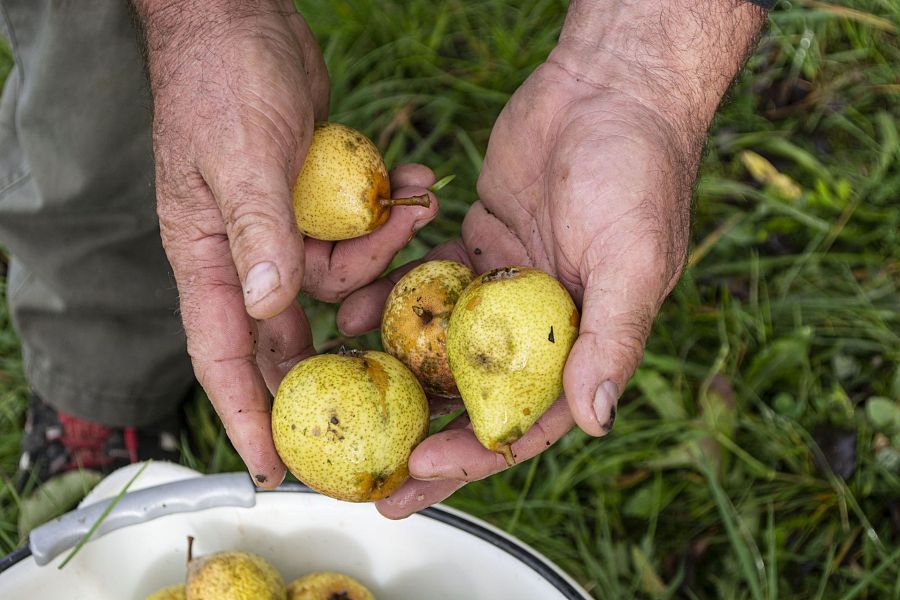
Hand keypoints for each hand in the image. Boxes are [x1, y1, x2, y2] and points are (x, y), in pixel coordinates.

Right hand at [134, 0, 438, 485]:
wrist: (242, 20)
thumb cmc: (221, 81)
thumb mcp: (239, 158)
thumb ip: (256, 235)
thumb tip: (267, 309)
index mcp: (207, 257)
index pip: (221, 357)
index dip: (245, 418)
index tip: (272, 469)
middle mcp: (244, 254)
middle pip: (288, 335)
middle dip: (337, 355)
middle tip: (388, 380)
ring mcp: (284, 229)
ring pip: (340, 278)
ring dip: (382, 253)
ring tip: (410, 208)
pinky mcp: (318, 204)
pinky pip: (359, 232)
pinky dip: (388, 216)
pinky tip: (413, 182)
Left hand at [339, 0, 765, 515]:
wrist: (609, 90)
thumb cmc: (636, 173)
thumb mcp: (634, 260)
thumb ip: (611, 339)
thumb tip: (593, 420)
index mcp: (581, 341)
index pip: (526, 417)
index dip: (474, 451)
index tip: (421, 468)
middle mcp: (538, 323)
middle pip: (474, 397)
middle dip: (426, 437)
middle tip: (377, 479)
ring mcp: (503, 285)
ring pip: (443, 343)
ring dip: (399, 370)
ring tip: (348, 395)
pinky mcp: (475, 242)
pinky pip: (428, 282)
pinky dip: (395, 299)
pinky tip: (356, 314)